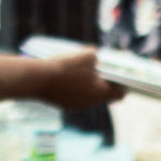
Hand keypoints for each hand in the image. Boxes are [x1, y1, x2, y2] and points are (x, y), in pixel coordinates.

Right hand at [0, 49, 125, 109]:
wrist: (37, 79)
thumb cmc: (65, 66)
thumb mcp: (86, 54)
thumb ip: (96, 56)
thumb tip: (96, 58)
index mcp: (101, 92)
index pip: (120, 94)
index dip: (122, 84)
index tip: (119, 76)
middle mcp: (91, 103)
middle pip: (103, 95)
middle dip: (102, 83)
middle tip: (98, 70)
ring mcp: (77, 106)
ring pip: (88, 96)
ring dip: (87, 86)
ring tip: (81, 72)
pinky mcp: (63, 105)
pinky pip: (75, 97)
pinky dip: (74, 89)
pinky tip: (66, 78)